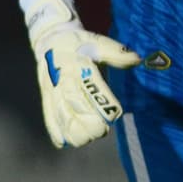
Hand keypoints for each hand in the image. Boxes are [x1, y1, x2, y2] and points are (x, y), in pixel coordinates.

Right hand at [26, 0, 140, 147]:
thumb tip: (137, 59)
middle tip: (102, 131)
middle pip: (72, 102)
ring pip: (59, 112)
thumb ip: (116, 52)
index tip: (115, 113)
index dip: (101, 100)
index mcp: (76, 62)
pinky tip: (63, 142)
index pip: (88, 83)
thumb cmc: (78, 42)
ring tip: (87, 139)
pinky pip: (47, 114)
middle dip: (87, 120)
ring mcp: (51, 87)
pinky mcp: (45, 96)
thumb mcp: (96, 41)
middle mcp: (62, 76)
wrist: (50, 39)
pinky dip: (54, 129)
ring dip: (72, 129)